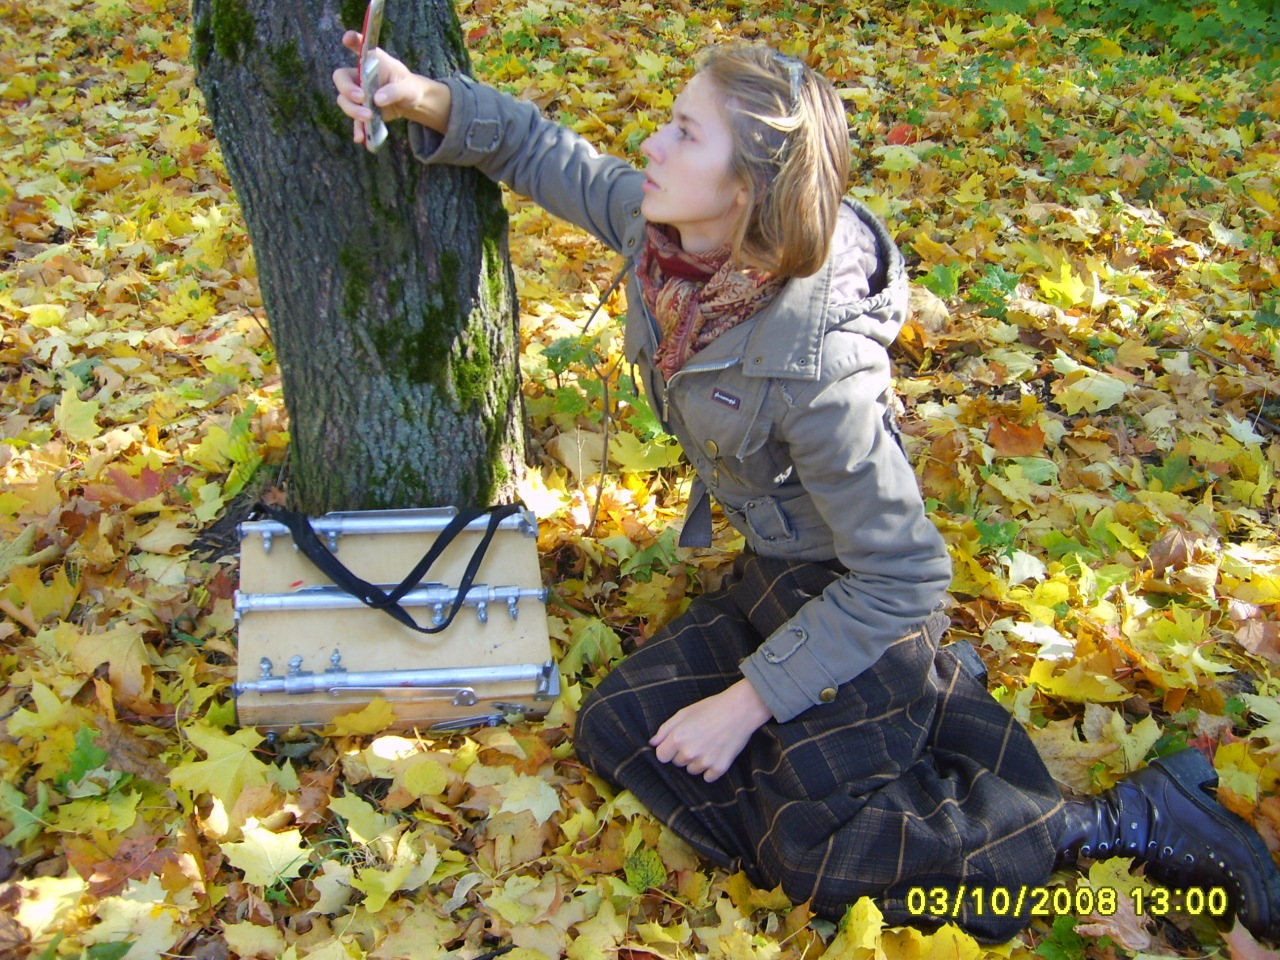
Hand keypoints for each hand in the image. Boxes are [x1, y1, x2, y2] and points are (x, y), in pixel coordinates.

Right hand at [332, 31, 449, 142]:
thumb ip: (394, 91)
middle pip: (341, 80)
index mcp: (371, 62)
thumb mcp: (407, 87)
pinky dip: (357, 129)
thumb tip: (378, 99)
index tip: (348, 38)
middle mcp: (359, 76)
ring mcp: (358, 94)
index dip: (352, 41)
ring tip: (368, 118)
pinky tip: (361, 139)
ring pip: (344, 101)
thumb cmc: (408, 87)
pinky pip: (354, 120)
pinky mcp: (361, 110)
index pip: (358, 46)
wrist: (410, 102)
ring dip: (353, 111)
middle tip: (361, 98)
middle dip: (347, 90)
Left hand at [650, 680, 771, 782]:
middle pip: (677, 763)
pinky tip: (716, 753)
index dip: (668, 749)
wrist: (740, 710)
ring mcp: (705, 762)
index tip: (677, 742)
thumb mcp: (684, 713)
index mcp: (677, 738)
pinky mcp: (719, 768)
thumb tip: (652, 743)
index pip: (661, 756)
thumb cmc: (711, 708)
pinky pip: (708, 777)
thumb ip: (665, 729)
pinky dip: (711, 768)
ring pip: (692, 771)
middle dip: (683, 754)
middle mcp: (689, 753)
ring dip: (697, 762)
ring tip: (708, 744)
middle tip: (697, 738)